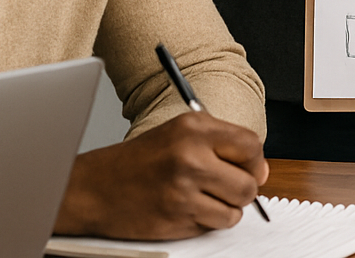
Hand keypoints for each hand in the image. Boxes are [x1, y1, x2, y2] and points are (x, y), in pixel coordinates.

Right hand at [55, 111, 268, 239]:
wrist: (95, 188)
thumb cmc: (138, 161)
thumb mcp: (179, 132)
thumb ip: (222, 143)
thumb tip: (260, 169)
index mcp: (194, 128)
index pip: (251, 145)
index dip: (255, 161)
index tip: (250, 168)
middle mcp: (190, 156)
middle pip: (249, 183)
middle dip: (244, 189)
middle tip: (227, 187)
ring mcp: (183, 190)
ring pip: (235, 210)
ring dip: (226, 208)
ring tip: (204, 198)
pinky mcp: (177, 218)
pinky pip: (214, 225)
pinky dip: (208, 222)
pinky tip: (190, 209)